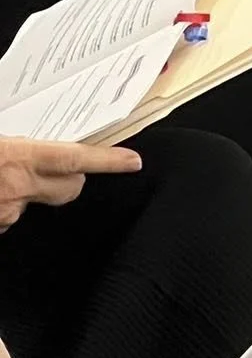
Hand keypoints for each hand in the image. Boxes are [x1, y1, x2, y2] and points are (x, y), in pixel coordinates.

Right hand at [0, 141, 141, 231]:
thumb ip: (17, 142)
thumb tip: (27, 140)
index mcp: (22, 158)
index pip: (77, 158)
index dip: (108, 161)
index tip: (132, 162)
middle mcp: (21, 188)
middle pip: (70, 188)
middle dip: (72, 179)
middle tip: (61, 168)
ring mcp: (8, 213)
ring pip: (35, 203)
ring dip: (27, 193)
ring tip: (3, 179)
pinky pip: (9, 217)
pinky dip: (5, 207)